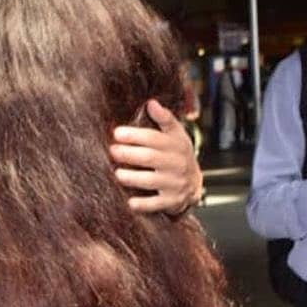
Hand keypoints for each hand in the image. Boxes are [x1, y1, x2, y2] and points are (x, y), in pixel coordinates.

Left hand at [110, 100, 202, 214]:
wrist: (194, 184)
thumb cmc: (178, 155)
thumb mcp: (176, 135)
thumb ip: (165, 119)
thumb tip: (151, 103)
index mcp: (176, 145)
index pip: (154, 138)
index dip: (135, 135)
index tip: (117, 133)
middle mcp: (176, 164)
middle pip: (150, 158)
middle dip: (130, 154)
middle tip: (112, 151)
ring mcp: (174, 183)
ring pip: (151, 180)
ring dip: (132, 177)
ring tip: (117, 174)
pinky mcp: (171, 201)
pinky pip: (156, 204)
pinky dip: (143, 204)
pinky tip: (130, 202)